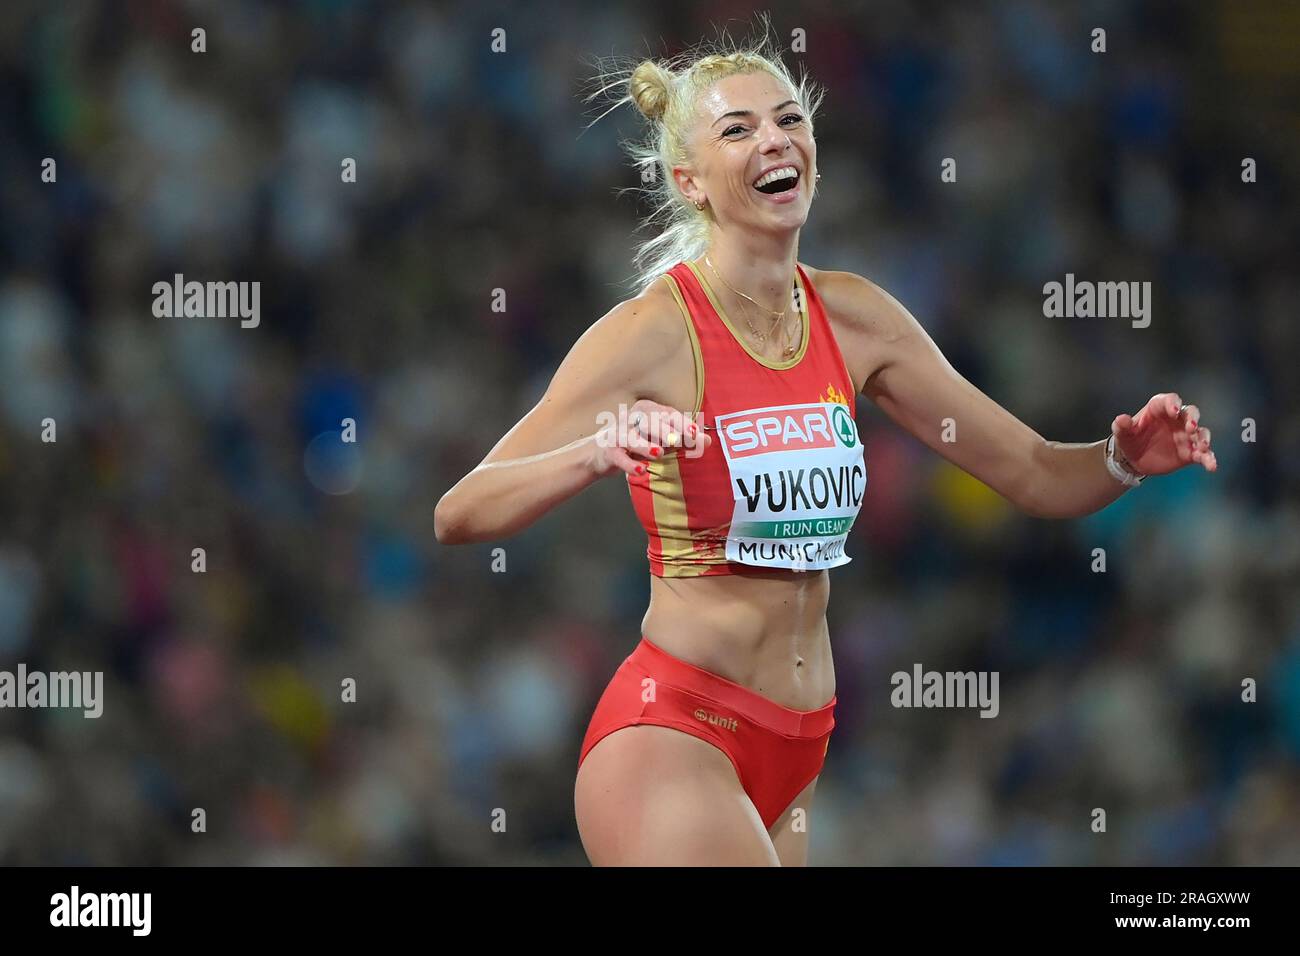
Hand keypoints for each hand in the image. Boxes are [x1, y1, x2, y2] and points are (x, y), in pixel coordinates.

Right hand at [589, 399, 711, 478]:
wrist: (602, 454)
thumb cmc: (637, 443)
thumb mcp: (660, 439)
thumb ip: (682, 438)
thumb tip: (708, 440)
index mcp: (645, 410)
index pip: (665, 413)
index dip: (680, 422)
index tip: (694, 432)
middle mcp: (630, 419)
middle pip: (648, 421)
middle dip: (663, 430)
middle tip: (677, 440)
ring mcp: (617, 435)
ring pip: (631, 437)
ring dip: (645, 445)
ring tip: (658, 453)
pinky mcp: (609, 452)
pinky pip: (619, 457)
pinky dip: (629, 464)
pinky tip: (641, 471)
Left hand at [1112, 392, 1216, 476]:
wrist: (1134, 460)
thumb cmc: (1130, 440)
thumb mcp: (1123, 434)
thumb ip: (1122, 426)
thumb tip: (1121, 419)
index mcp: (1159, 410)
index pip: (1169, 400)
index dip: (1173, 403)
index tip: (1173, 411)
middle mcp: (1176, 420)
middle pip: (1190, 413)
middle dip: (1192, 418)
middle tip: (1191, 427)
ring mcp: (1185, 436)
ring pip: (1200, 433)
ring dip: (1204, 438)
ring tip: (1202, 446)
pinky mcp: (1190, 453)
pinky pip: (1203, 454)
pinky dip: (1208, 459)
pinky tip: (1211, 466)